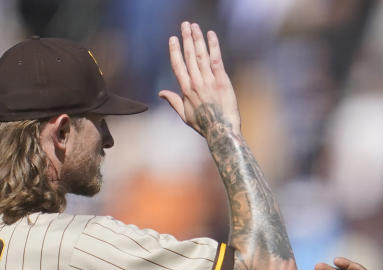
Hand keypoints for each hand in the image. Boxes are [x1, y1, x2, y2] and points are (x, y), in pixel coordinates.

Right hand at [159, 21, 239, 136]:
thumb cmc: (204, 125)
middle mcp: (196, 83)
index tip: (173, 39)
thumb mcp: (185, 115)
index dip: (175, 51)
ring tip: (194, 26)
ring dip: (197, 38)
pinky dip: (213, 46)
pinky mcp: (222, 81)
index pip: (178, 66)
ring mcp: (209, 81)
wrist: (221, 131)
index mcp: (186, 90)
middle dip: (186, 38)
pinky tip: (211, 35)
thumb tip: (161, 93)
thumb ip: (173, 101)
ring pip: (201, 55)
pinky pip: (216, 59)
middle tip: (185, 25)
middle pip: (189, 56)